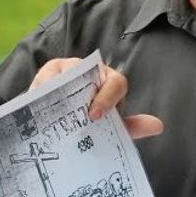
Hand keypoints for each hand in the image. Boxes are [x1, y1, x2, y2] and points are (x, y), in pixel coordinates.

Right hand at [30, 57, 163, 138]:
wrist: (59, 122)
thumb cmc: (89, 120)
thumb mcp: (109, 127)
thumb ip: (131, 127)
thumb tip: (158, 126)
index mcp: (111, 82)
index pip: (117, 83)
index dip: (108, 98)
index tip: (96, 116)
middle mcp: (93, 71)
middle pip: (91, 75)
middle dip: (83, 94)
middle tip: (76, 114)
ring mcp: (69, 69)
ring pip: (67, 75)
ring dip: (61, 93)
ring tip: (54, 111)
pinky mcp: (48, 72)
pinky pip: (46, 80)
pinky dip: (43, 92)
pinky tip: (38, 106)